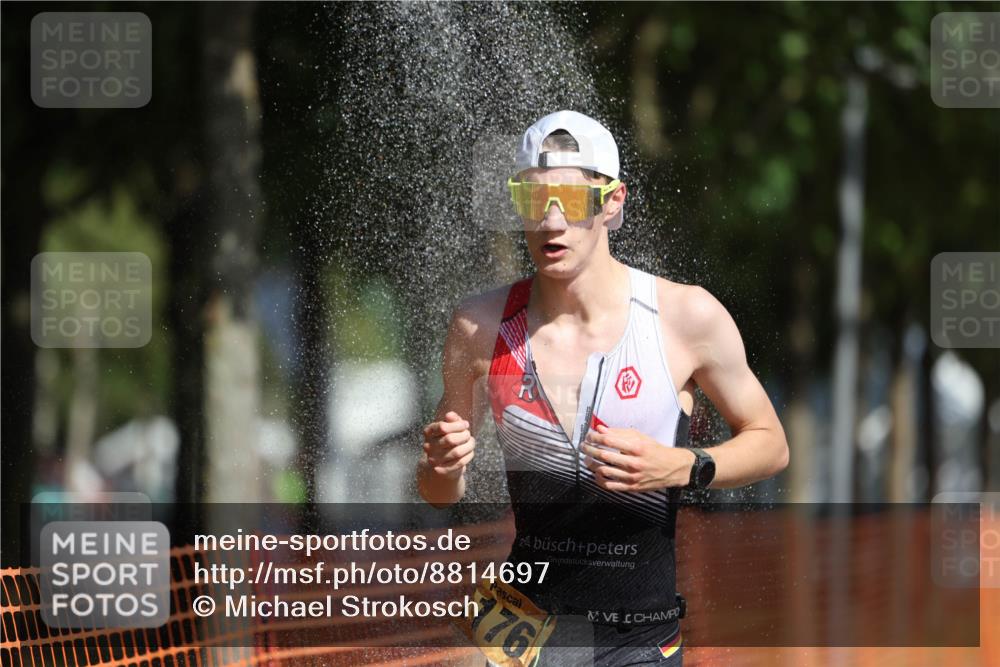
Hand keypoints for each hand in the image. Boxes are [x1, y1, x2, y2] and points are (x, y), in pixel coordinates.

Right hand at [422, 411, 475, 478]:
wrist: (442, 462)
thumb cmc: (448, 440)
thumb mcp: (450, 427)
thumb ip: (452, 419)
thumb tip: (450, 415)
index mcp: (428, 432)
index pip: (443, 427)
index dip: (458, 425)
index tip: (465, 424)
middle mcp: (428, 446)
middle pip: (450, 439)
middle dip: (464, 435)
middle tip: (468, 434)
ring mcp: (434, 459)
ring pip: (457, 452)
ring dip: (469, 446)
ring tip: (471, 443)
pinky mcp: (441, 470)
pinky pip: (459, 463)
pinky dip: (468, 456)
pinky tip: (470, 452)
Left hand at [581, 424, 695, 491]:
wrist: (673, 468)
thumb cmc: (655, 450)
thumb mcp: (640, 437)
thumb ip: (620, 433)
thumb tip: (601, 429)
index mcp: (636, 447)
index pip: (609, 441)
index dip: (594, 437)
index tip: (589, 435)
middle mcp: (634, 463)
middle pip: (603, 455)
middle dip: (589, 449)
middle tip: (584, 446)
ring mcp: (632, 477)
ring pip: (604, 471)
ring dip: (591, 464)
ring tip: (587, 459)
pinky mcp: (632, 488)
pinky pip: (610, 486)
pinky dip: (599, 480)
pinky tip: (596, 474)